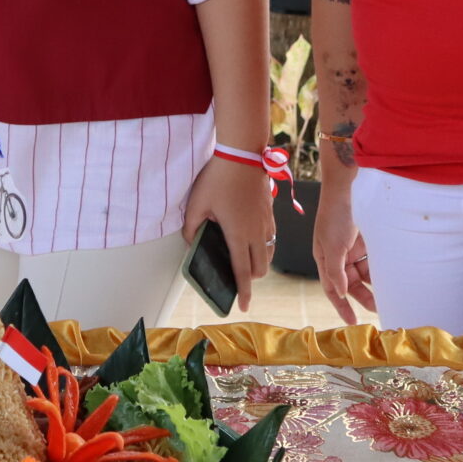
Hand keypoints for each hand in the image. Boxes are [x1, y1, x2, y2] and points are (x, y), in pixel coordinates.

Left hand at [182, 152, 273, 313]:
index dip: (244, 292)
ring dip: (258, 262)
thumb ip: (191, 228)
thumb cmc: (218, 179)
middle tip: (236, 277)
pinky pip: (271, 238)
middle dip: (250, 278)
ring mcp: (266, 223)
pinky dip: (263, 246)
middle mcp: (256, 233)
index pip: (242, 272)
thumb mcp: (196, 204)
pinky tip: (250, 238)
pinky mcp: (271, 213)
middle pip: (259, 268)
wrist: (243, 154)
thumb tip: (191, 242)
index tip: (244, 307)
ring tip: (243, 258)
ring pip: (268, 254)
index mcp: (238, 235)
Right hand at [312, 182, 374, 324]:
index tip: (352, 322)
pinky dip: (379, 270)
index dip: (341, 306)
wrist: (346, 188)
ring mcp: (351, 249)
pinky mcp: (364, 241)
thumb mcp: (332, 245)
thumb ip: (336, 270)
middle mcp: (337, 257)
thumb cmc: (334, 215)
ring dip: (373, 285)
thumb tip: (340, 292)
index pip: (332, 289)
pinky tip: (389, 276)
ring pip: (363, 274)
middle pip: (350, 284)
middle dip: (362, 297)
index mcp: (325, 260)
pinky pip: (372, 261)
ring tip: (388, 295)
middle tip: (379, 309)